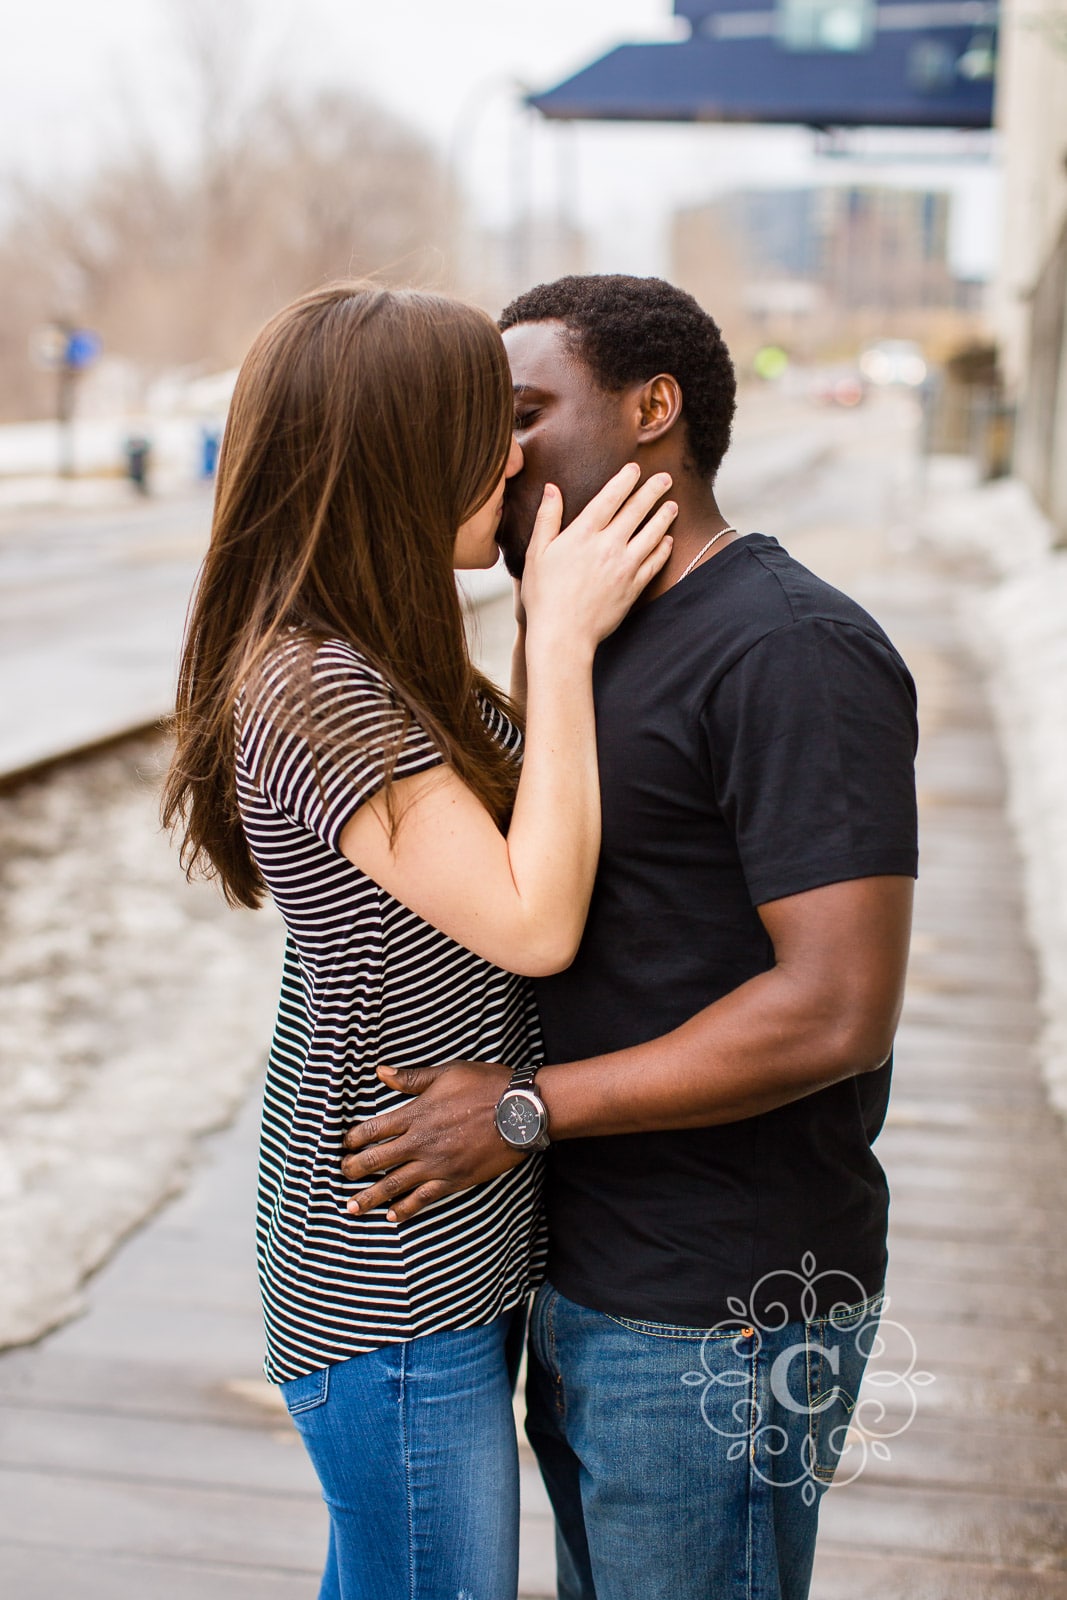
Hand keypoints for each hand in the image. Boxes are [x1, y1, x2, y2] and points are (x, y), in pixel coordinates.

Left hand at [340, 1060, 519, 1221]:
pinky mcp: (454, 1180)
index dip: (354, 1139)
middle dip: (354, 1169)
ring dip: (370, 1197)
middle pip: (377, 1160)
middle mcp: (420, 1143)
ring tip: (351, 1207)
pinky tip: (392, 1216)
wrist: (521, 1111)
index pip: (373, 1130)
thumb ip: (411, 1078)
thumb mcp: (447, 1073)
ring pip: (394, 1185)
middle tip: (342, 1174)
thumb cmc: (486, 1086)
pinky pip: (423, 1199)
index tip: (345, 1145)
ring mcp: (437, 1165)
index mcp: (416, 1114)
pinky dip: (405, 1209)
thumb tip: (380, 1072)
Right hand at [521, 464, 675, 652]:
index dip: (624, 480)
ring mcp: (624, 567)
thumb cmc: (544, 596)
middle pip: (637, 510)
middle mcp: (608, 546)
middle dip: (653, 490)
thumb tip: (552, 489)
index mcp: (583, 534)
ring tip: (673, 505)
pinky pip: (654, 562)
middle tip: (666, 478)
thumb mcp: (537, 553)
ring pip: (652, 534)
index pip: (610, 497)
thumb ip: (547, 518)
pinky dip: (663, 549)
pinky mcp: (633, 587)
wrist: (563, 635)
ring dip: (664, 517)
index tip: (635, 468)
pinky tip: (667, 541)